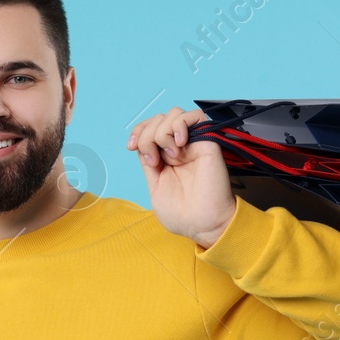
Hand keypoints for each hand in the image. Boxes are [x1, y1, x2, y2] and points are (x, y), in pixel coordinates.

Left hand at [126, 106, 235, 247]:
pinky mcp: (208, 141)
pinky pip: (195, 115)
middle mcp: (178, 147)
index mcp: (164, 157)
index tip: (131, 147)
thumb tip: (142, 144)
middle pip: (157, 119)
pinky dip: (180, 125)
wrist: (202, 225)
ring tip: (170, 156)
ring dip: (162, 131)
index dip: (137, 132)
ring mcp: (193, 143)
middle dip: (147, 135)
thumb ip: (148, 163)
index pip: (148, 128)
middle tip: (153, 160)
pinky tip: (179, 145)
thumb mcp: (154, 186)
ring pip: (173, 114)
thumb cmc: (181, 214)